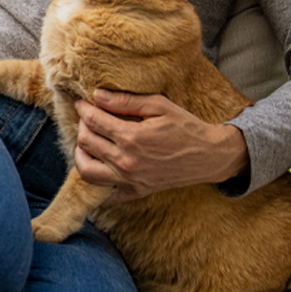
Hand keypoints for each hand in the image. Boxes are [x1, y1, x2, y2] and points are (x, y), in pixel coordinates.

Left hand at [73, 89, 248, 204]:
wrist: (210, 156)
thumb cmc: (186, 128)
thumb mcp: (159, 106)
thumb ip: (125, 101)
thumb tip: (97, 95)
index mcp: (132, 137)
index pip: (93, 121)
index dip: (84, 109)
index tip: (82, 103)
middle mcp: (127, 161)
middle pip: (86, 142)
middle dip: (83, 126)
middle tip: (89, 119)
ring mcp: (130, 179)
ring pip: (86, 170)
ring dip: (80, 154)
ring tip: (87, 143)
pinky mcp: (136, 192)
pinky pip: (105, 196)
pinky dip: (94, 185)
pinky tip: (96, 169)